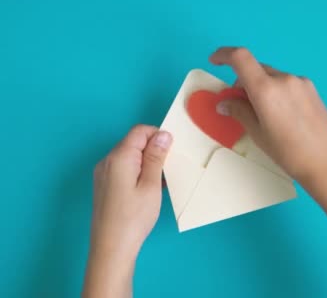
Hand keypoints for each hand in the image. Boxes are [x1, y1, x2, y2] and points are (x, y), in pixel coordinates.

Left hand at [89, 125, 171, 260]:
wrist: (111, 248)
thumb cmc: (134, 217)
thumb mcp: (151, 185)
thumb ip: (156, 157)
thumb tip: (163, 134)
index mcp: (119, 157)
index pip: (140, 131)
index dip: (158, 136)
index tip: (171, 153)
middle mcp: (107, 161)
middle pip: (133, 142)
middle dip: (153, 150)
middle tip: (168, 170)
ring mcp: (103, 173)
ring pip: (128, 156)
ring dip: (146, 162)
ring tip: (159, 182)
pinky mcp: (103, 185)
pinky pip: (122, 168)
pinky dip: (137, 172)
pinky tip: (147, 189)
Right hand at [210, 47, 326, 187]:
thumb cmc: (289, 153)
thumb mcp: (258, 134)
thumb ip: (240, 112)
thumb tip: (225, 103)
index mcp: (266, 89)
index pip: (240, 57)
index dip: (224, 54)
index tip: (215, 61)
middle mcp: (284, 79)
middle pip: (256, 69)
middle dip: (243, 81)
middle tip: (239, 103)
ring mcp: (301, 82)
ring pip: (273, 77)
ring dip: (261, 86)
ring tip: (264, 114)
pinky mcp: (312, 89)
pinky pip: (287, 83)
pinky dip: (277, 91)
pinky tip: (283, 115)